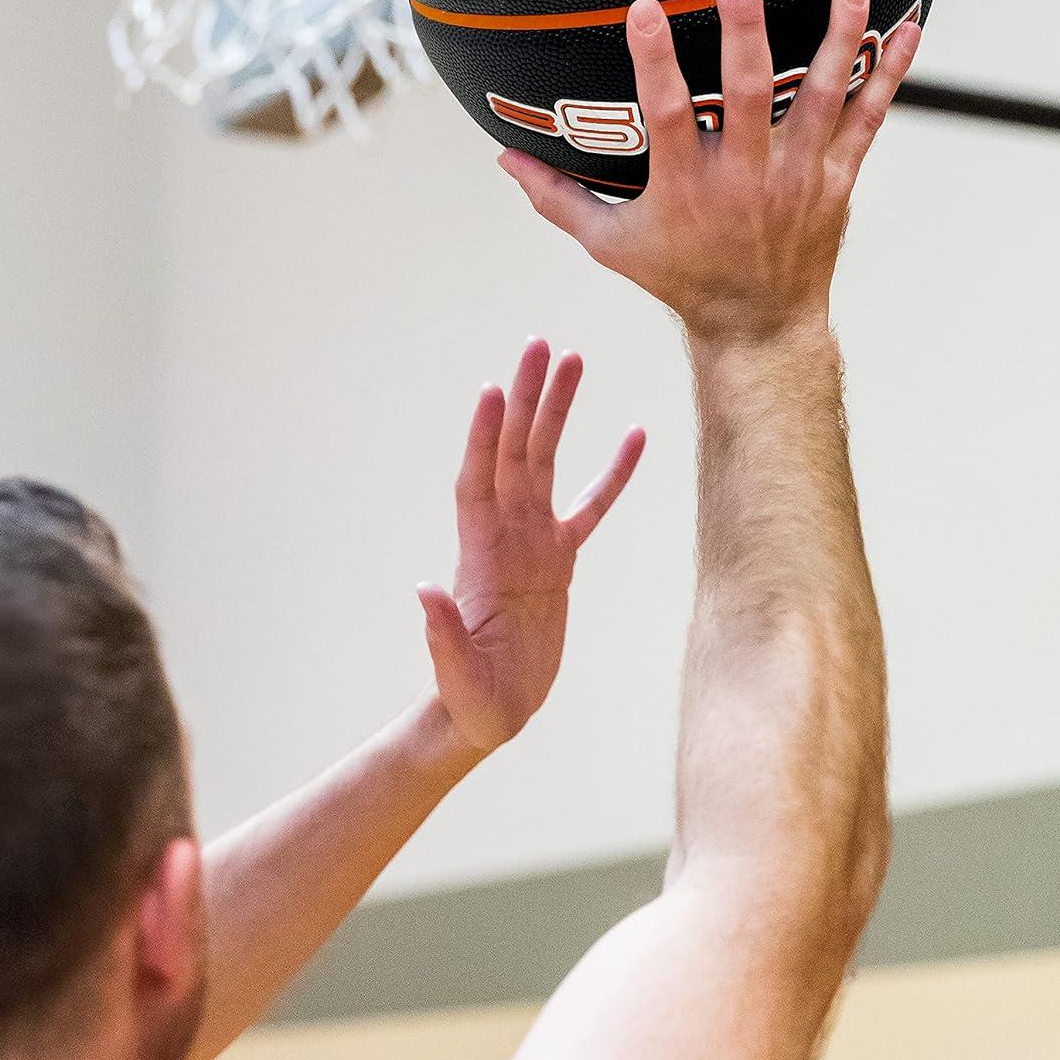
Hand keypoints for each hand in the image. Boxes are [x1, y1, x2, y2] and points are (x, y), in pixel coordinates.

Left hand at [419, 339, 644, 754]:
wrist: (488, 714)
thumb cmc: (468, 698)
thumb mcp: (454, 674)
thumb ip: (442, 633)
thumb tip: (424, 589)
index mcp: (478, 556)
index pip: (479, 482)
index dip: (484, 438)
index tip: (493, 390)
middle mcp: (504, 536)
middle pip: (515, 452)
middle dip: (526, 399)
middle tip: (542, 346)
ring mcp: (533, 543)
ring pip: (547, 463)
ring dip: (558, 413)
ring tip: (574, 360)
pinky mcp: (560, 561)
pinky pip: (591, 506)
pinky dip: (612, 473)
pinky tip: (635, 435)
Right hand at [499, 0, 920, 342]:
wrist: (758, 325)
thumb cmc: (678, 279)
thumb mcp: (610, 245)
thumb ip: (558, 198)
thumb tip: (504, 159)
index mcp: (687, 188)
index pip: (668, 115)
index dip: (654, 61)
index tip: (644, 7)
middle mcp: (746, 178)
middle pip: (750, 92)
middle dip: (743, 28)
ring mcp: (798, 176)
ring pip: (822, 96)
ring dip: (837, 37)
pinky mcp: (836, 179)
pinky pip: (869, 120)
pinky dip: (889, 75)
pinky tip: (907, 26)